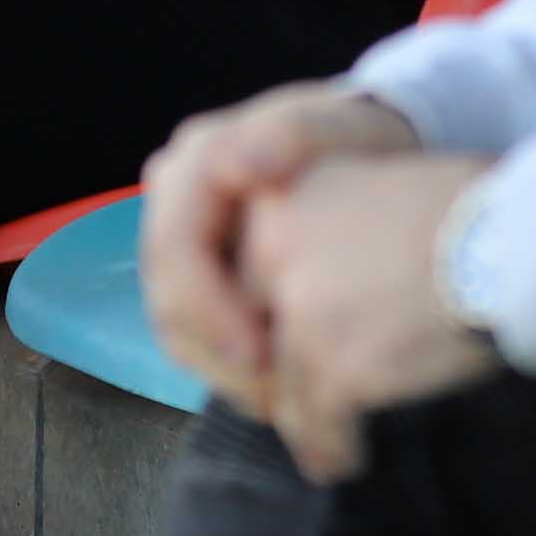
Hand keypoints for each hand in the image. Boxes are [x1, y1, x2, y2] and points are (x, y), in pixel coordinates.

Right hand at [136, 82, 420, 414]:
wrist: (367, 151)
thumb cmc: (353, 143)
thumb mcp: (334, 131)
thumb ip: (288, 137)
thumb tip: (230, 164)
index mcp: (194, 161)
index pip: (175, 251)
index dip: (210, 312)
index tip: (263, 358)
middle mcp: (173, 200)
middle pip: (168, 297)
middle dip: (218, 356)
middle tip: (277, 400)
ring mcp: (183, 239)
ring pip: (176, 326)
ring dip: (223, 374)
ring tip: (281, 404)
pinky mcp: (200, 274)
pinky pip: (196, 334)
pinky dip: (231, 369)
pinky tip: (277, 391)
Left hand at [243, 152, 500, 483]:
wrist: (523, 239)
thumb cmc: (471, 214)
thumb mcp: (372, 192)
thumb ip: (321, 234)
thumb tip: (291, 300)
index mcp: (279, 196)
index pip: (242, 274)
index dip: (264, 323)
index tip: (279, 354)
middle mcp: (273, 245)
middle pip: (249, 333)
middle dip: (273, 376)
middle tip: (294, 406)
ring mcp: (298, 306)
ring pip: (282, 386)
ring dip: (304, 421)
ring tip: (329, 443)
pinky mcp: (331, 362)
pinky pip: (315, 424)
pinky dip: (332, 447)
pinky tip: (349, 458)